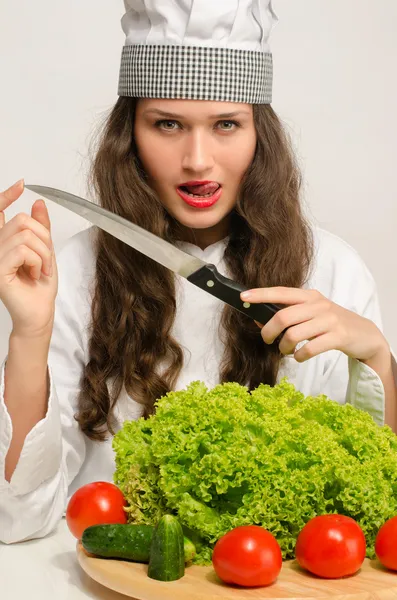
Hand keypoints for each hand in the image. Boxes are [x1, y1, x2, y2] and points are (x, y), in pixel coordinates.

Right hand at [0, 179, 57, 337]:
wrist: (39, 312)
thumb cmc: (40, 287)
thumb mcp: (46, 251)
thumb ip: (41, 228)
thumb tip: (37, 204)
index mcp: (5, 242)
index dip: (7, 195)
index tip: (21, 185)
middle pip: (22, 221)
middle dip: (44, 239)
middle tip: (47, 259)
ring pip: (26, 236)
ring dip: (44, 254)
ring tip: (42, 269)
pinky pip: (23, 250)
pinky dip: (38, 261)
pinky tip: (36, 274)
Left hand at [240, 287, 387, 363]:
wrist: (364, 334)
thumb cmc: (330, 324)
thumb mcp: (310, 314)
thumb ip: (287, 314)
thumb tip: (257, 320)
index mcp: (309, 296)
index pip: (280, 292)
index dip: (260, 295)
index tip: (243, 297)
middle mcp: (318, 305)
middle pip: (283, 317)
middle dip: (268, 331)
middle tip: (267, 340)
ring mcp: (329, 320)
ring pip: (293, 334)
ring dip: (283, 347)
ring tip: (286, 350)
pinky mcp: (337, 336)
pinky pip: (309, 349)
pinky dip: (299, 356)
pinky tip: (299, 356)